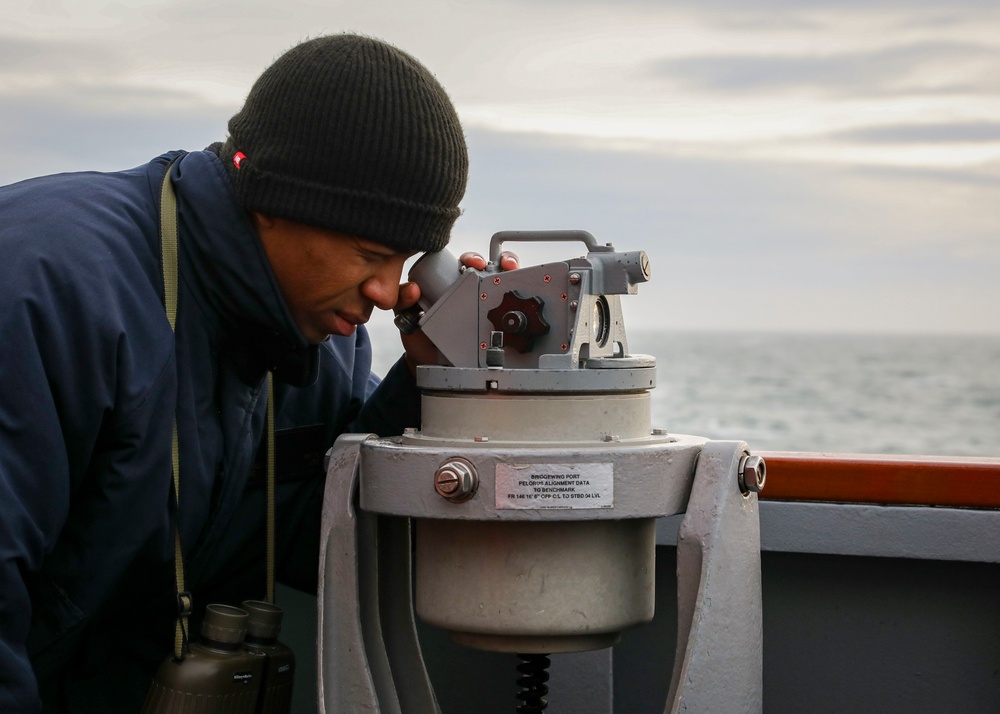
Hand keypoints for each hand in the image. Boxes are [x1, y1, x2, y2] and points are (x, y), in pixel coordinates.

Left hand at [398, 250, 519, 374]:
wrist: (432, 366)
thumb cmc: (422, 337)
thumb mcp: (408, 317)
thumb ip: (404, 301)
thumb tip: (413, 290)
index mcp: (452, 284)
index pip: (466, 263)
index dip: (473, 258)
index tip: (475, 263)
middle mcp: (473, 291)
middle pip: (492, 269)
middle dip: (501, 262)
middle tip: (502, 267)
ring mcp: (487, 306)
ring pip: (505, 285)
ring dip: (514, 276)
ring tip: (514, 276)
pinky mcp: (498, 324)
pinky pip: (512, 309)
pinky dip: (521, 300)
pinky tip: (524, 297)